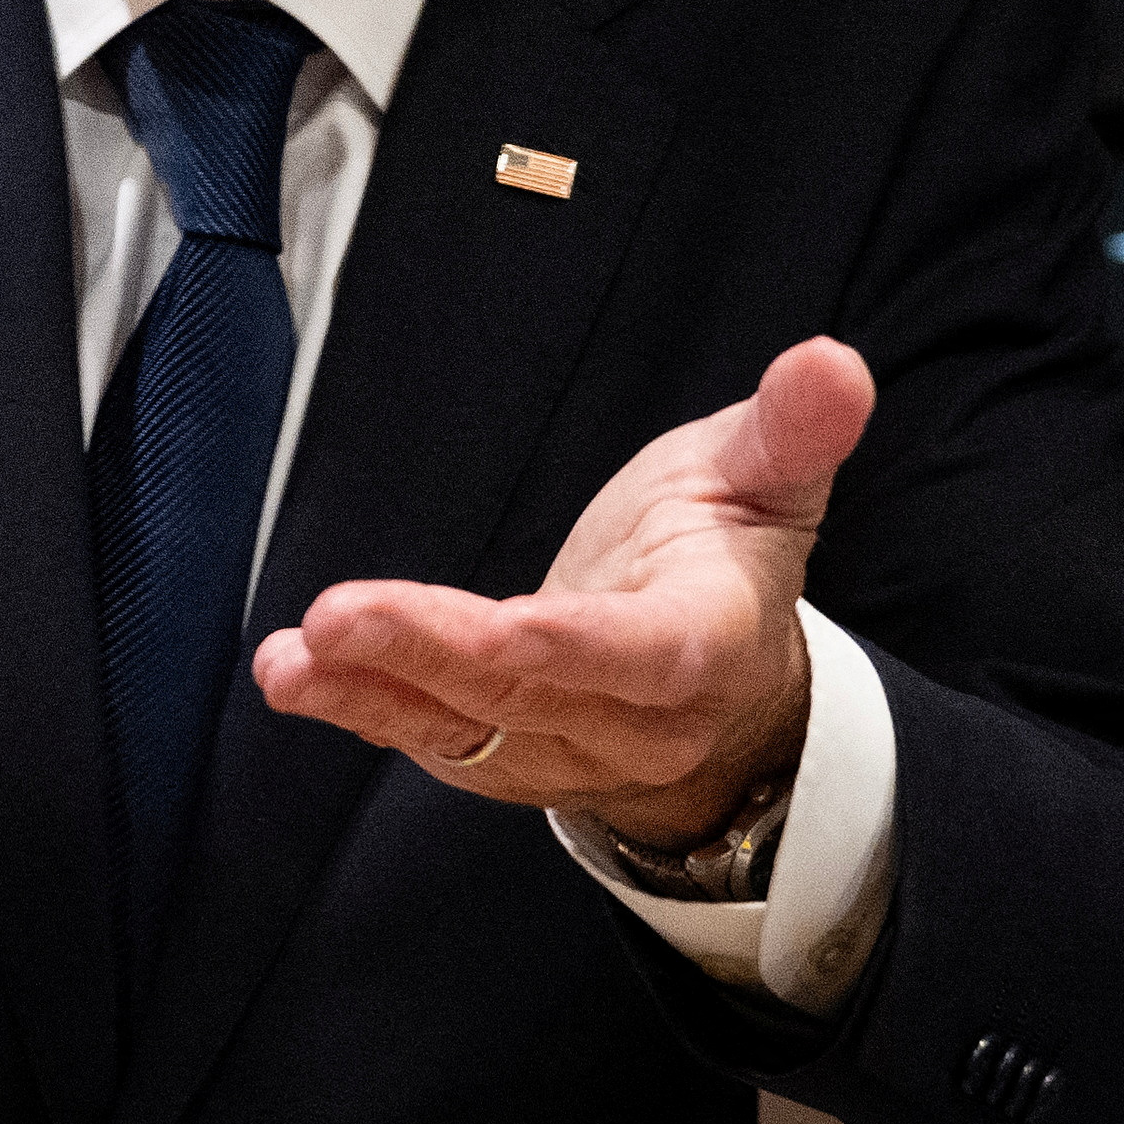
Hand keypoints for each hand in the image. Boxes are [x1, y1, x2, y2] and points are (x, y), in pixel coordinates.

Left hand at [253, 333, 870, 851]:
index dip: (574, 644)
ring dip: (370, 693)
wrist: (719, 683)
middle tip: (337, 616)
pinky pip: (428, 741)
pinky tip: (295, 676)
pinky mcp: (504, 761)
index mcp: (703, 642)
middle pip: (525, 693)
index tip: (515, 623)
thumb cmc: (723, 557)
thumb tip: (831, 362)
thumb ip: (791, 427)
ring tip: (293, 659)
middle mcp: (633, 719)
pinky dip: (358, 708)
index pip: (640, 653)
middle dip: (429, 654)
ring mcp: (564, 752)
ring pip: (463, 730)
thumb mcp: (763, 478)